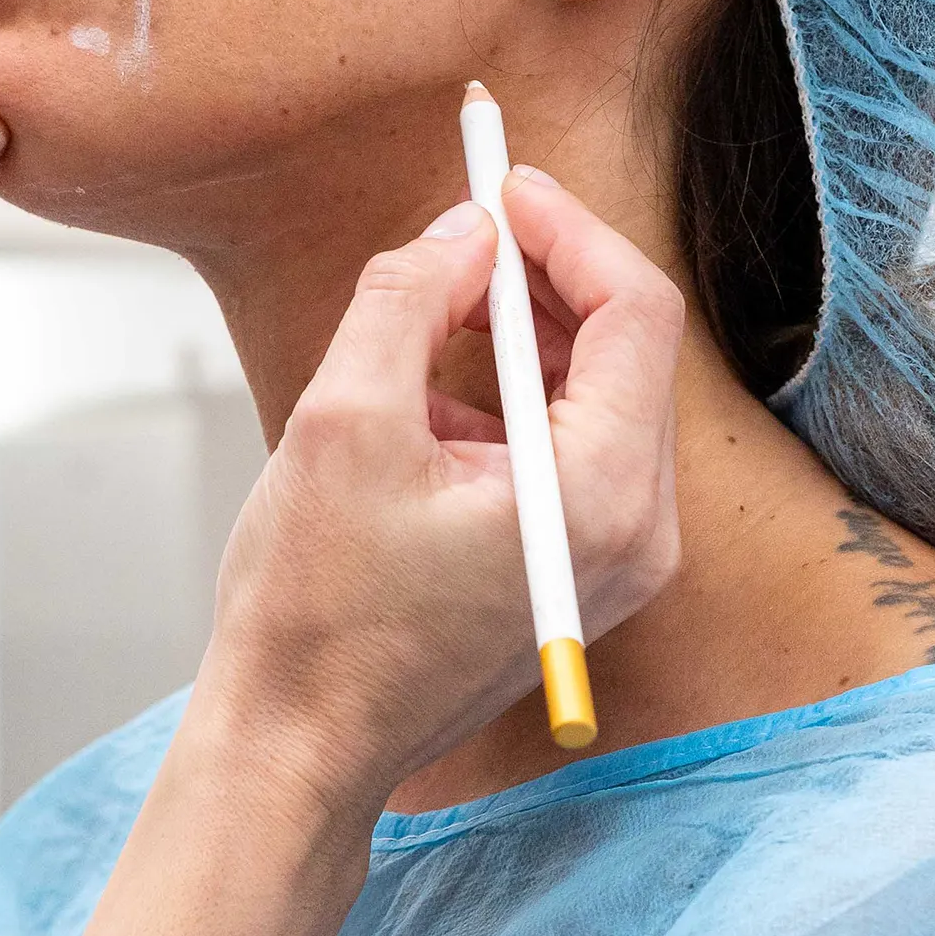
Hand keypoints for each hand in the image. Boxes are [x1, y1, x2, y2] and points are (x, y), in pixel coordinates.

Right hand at [198, 169, 683, 815]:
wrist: (298, 749)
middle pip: (626, 351)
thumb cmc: (315, 614)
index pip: (634, 313)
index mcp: (600, 496)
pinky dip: (509, 405)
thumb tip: (464, 232)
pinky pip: (569, 454)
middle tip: (465, 228)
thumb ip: (409, 300)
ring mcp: (614, 563)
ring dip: (520, 339)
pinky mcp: (577, 577)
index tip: (500, 185)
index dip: (567, 230)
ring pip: (596, 398)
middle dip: (545, 277)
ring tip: (425, 322)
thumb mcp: (342, 422)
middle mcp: (636, 533)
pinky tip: (426, 412)